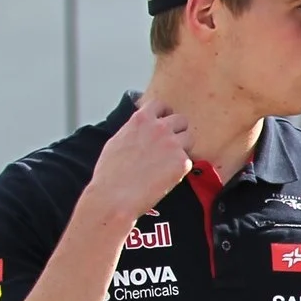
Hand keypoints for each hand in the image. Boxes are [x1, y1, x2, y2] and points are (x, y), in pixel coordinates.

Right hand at [87, 99, 192, 222]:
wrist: (116, 196)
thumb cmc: (111, 173)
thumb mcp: (117, 141)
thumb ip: (134, 131)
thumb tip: (141, 129)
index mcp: (141, 120)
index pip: (161, 105)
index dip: (164, 113)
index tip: (164, 121)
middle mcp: (159, 128)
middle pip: (182, 120)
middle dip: (178, 131)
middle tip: (170, 145)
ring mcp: (173, 144)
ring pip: (190, 139)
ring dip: (183, 148)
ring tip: (169, 162)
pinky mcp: (182, 162)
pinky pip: (189, 160)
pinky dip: (181, 168)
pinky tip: (167, 176)